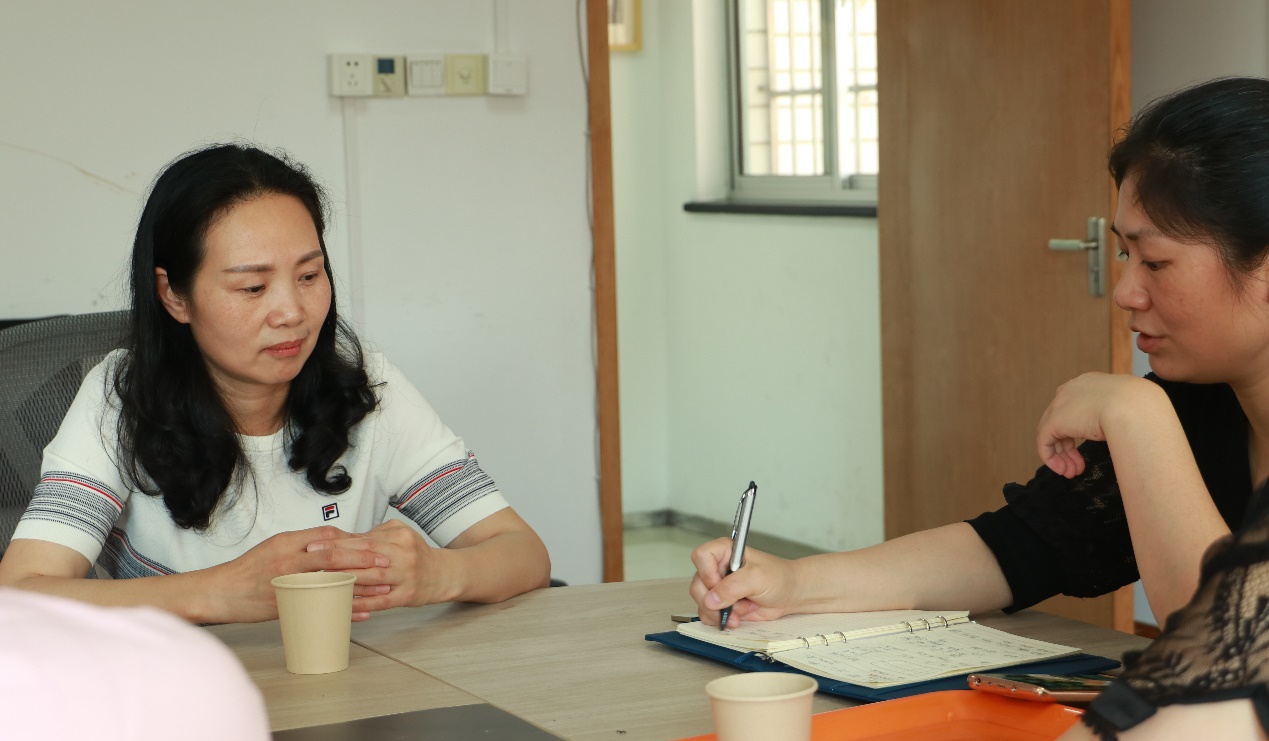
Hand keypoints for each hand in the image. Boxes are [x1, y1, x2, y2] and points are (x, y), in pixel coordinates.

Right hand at [204, 526, 389, 622]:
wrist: (219, 592)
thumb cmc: (247, 572)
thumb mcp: (274, 549)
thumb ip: (302, 547)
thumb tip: (330, 547)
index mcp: (288, 542)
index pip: (329, 535)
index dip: (354, 540)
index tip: (376, 544)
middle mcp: (289, 557)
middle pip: (334, 554)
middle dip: (364, 558)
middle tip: (388, 562)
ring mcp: (286, 580)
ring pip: (330, 579)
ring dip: (360, 584)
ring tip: (383, 588)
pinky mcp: (284, 602)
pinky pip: (319, 605)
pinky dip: (343, 608)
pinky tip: (361, 613)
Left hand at [306, 520, 456, 615]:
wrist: (444, 574)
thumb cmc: (416, 554)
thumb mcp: (400, 536)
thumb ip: (374, 536)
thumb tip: (342, 539)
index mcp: (399, 537)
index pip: (363, 539)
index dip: (337, 543)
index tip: (314, 545)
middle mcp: (404, 555)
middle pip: (365, 557)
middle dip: (336, 559)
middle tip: (311, 562)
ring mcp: (407, 576)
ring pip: (372, 578)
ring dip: (346, 580)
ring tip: (322, 582)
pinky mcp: (407, 596)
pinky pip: (380, 601)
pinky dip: (362, 603)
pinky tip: (344, 604)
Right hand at [689, 538, 798, 627]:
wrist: (790, 595)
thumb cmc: (779, 577)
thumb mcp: (757, 578)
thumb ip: (732, 587)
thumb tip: (710, 599)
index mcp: (725, 551)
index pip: (701, 557)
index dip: (707, 573)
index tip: (720, 584)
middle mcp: (718, 568)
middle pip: (697, 584)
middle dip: (714, 600)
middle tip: (732, 605)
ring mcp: (719, 587)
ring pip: (702, 602)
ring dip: (720, 612)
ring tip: (741, 611)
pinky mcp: (722, 603)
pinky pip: (708, 614)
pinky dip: (721, 619)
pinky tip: (738, 617)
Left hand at [1036, 373, 1155, 478]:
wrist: (1134, 406)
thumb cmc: (1141, 408)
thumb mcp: (1128, 408)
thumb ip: (1118, 416)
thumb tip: (1124, 429)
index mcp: (1089, 384)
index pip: (1076, 409)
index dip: (1079, 432)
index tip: (1088, 448)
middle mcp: (1070, 391)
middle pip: (1062, 423)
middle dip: (1069, 448)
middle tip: (1079, 466)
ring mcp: (1060, 405)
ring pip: (1053, 434)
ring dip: (1063, 456)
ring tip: (1072, 473)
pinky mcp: (1053, 421)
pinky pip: (1045, 442)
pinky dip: (1052, 458)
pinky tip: (1063, 471)